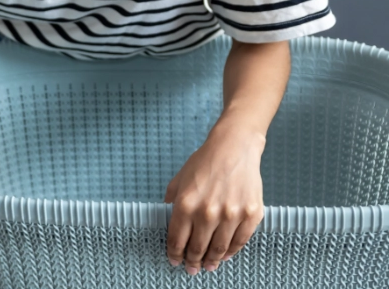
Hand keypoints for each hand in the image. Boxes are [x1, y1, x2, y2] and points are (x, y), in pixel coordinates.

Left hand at [164, 121, 265, 274]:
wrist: (234, 148)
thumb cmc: (205, 162)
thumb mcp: (179, 179)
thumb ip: (172, 199)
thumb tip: (166, 215)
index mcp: (186, 204)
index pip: (177, 239)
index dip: (175, 253)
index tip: (175, 261)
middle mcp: (207, 212)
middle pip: (198, 248)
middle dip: (192, 261)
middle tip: (191, 269)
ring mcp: (231, 215)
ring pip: (219, 249)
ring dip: (211, 261)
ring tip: (208, 266)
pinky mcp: (251, 215)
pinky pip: (240, 242)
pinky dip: (231, 252)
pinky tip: (225, 255)